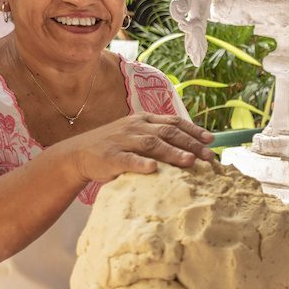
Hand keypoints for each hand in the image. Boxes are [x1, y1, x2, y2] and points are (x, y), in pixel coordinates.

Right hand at [62, 113, 215, 182]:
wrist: (78, 154)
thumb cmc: (114, 148)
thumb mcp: (136, 136)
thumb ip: (158, 138)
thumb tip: (190, 148)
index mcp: (143, 120)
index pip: (173, 122)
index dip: (193, 130)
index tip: (211, 140)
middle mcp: (135, 127)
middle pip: (168, 132)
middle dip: (190, 143)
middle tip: (208, 156)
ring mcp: (123, 140)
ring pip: (152, 144)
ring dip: (173, 152)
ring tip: (190, 161)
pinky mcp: (110, 156)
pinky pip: (128, 159)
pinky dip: (141, 163)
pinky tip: (154, 168)